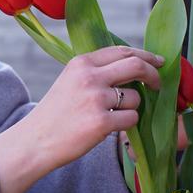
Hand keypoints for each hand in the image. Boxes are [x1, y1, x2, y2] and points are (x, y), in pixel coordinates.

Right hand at [0, 46, 163, 192]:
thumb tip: (134, 64)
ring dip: (131, 108)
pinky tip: (108, 128)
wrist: (34, 141)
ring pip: (135, 97)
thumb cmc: (56, 113)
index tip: (158, 61)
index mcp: (82, 63)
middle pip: (136, 66)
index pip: (122, 51)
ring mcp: (96, 99)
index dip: (145, 55)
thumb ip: (96, 70)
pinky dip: (126, 125)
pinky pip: (131, 119)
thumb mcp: (70, 80)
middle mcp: (89, 77)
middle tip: (158, 84)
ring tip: (110, 116)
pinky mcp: (101, 122)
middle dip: (153, 74)